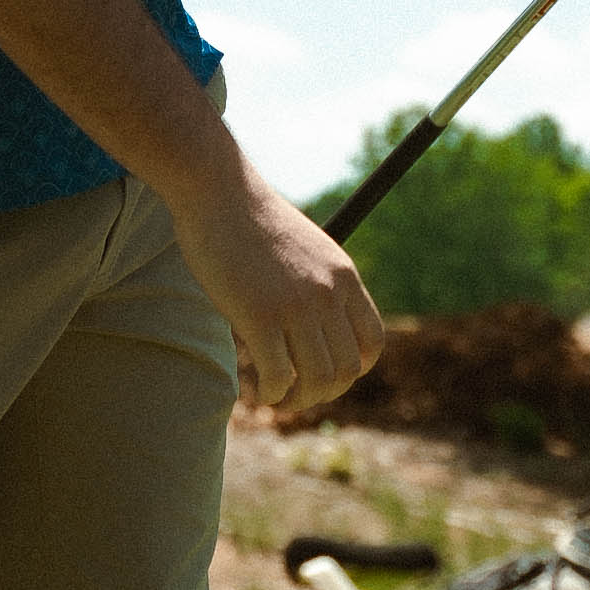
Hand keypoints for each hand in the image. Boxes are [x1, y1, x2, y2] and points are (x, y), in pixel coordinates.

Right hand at [162, 153, 385, 416]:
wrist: (218, 190)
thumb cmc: (250, 219)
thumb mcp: (304, 248)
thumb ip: (316, 283)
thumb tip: (311, 323)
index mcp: (344, 276)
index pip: (372, 342)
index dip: (354, 369)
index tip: (327, 374)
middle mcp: (328, 293)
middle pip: (346, 369)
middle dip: (323, 393)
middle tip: (295, 394)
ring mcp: (297, 305)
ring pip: (317, 379)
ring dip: (297, 399)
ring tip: (276, 396)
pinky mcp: (260, 316)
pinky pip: (279, 376)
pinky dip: (271, 393)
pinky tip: (257, 389)